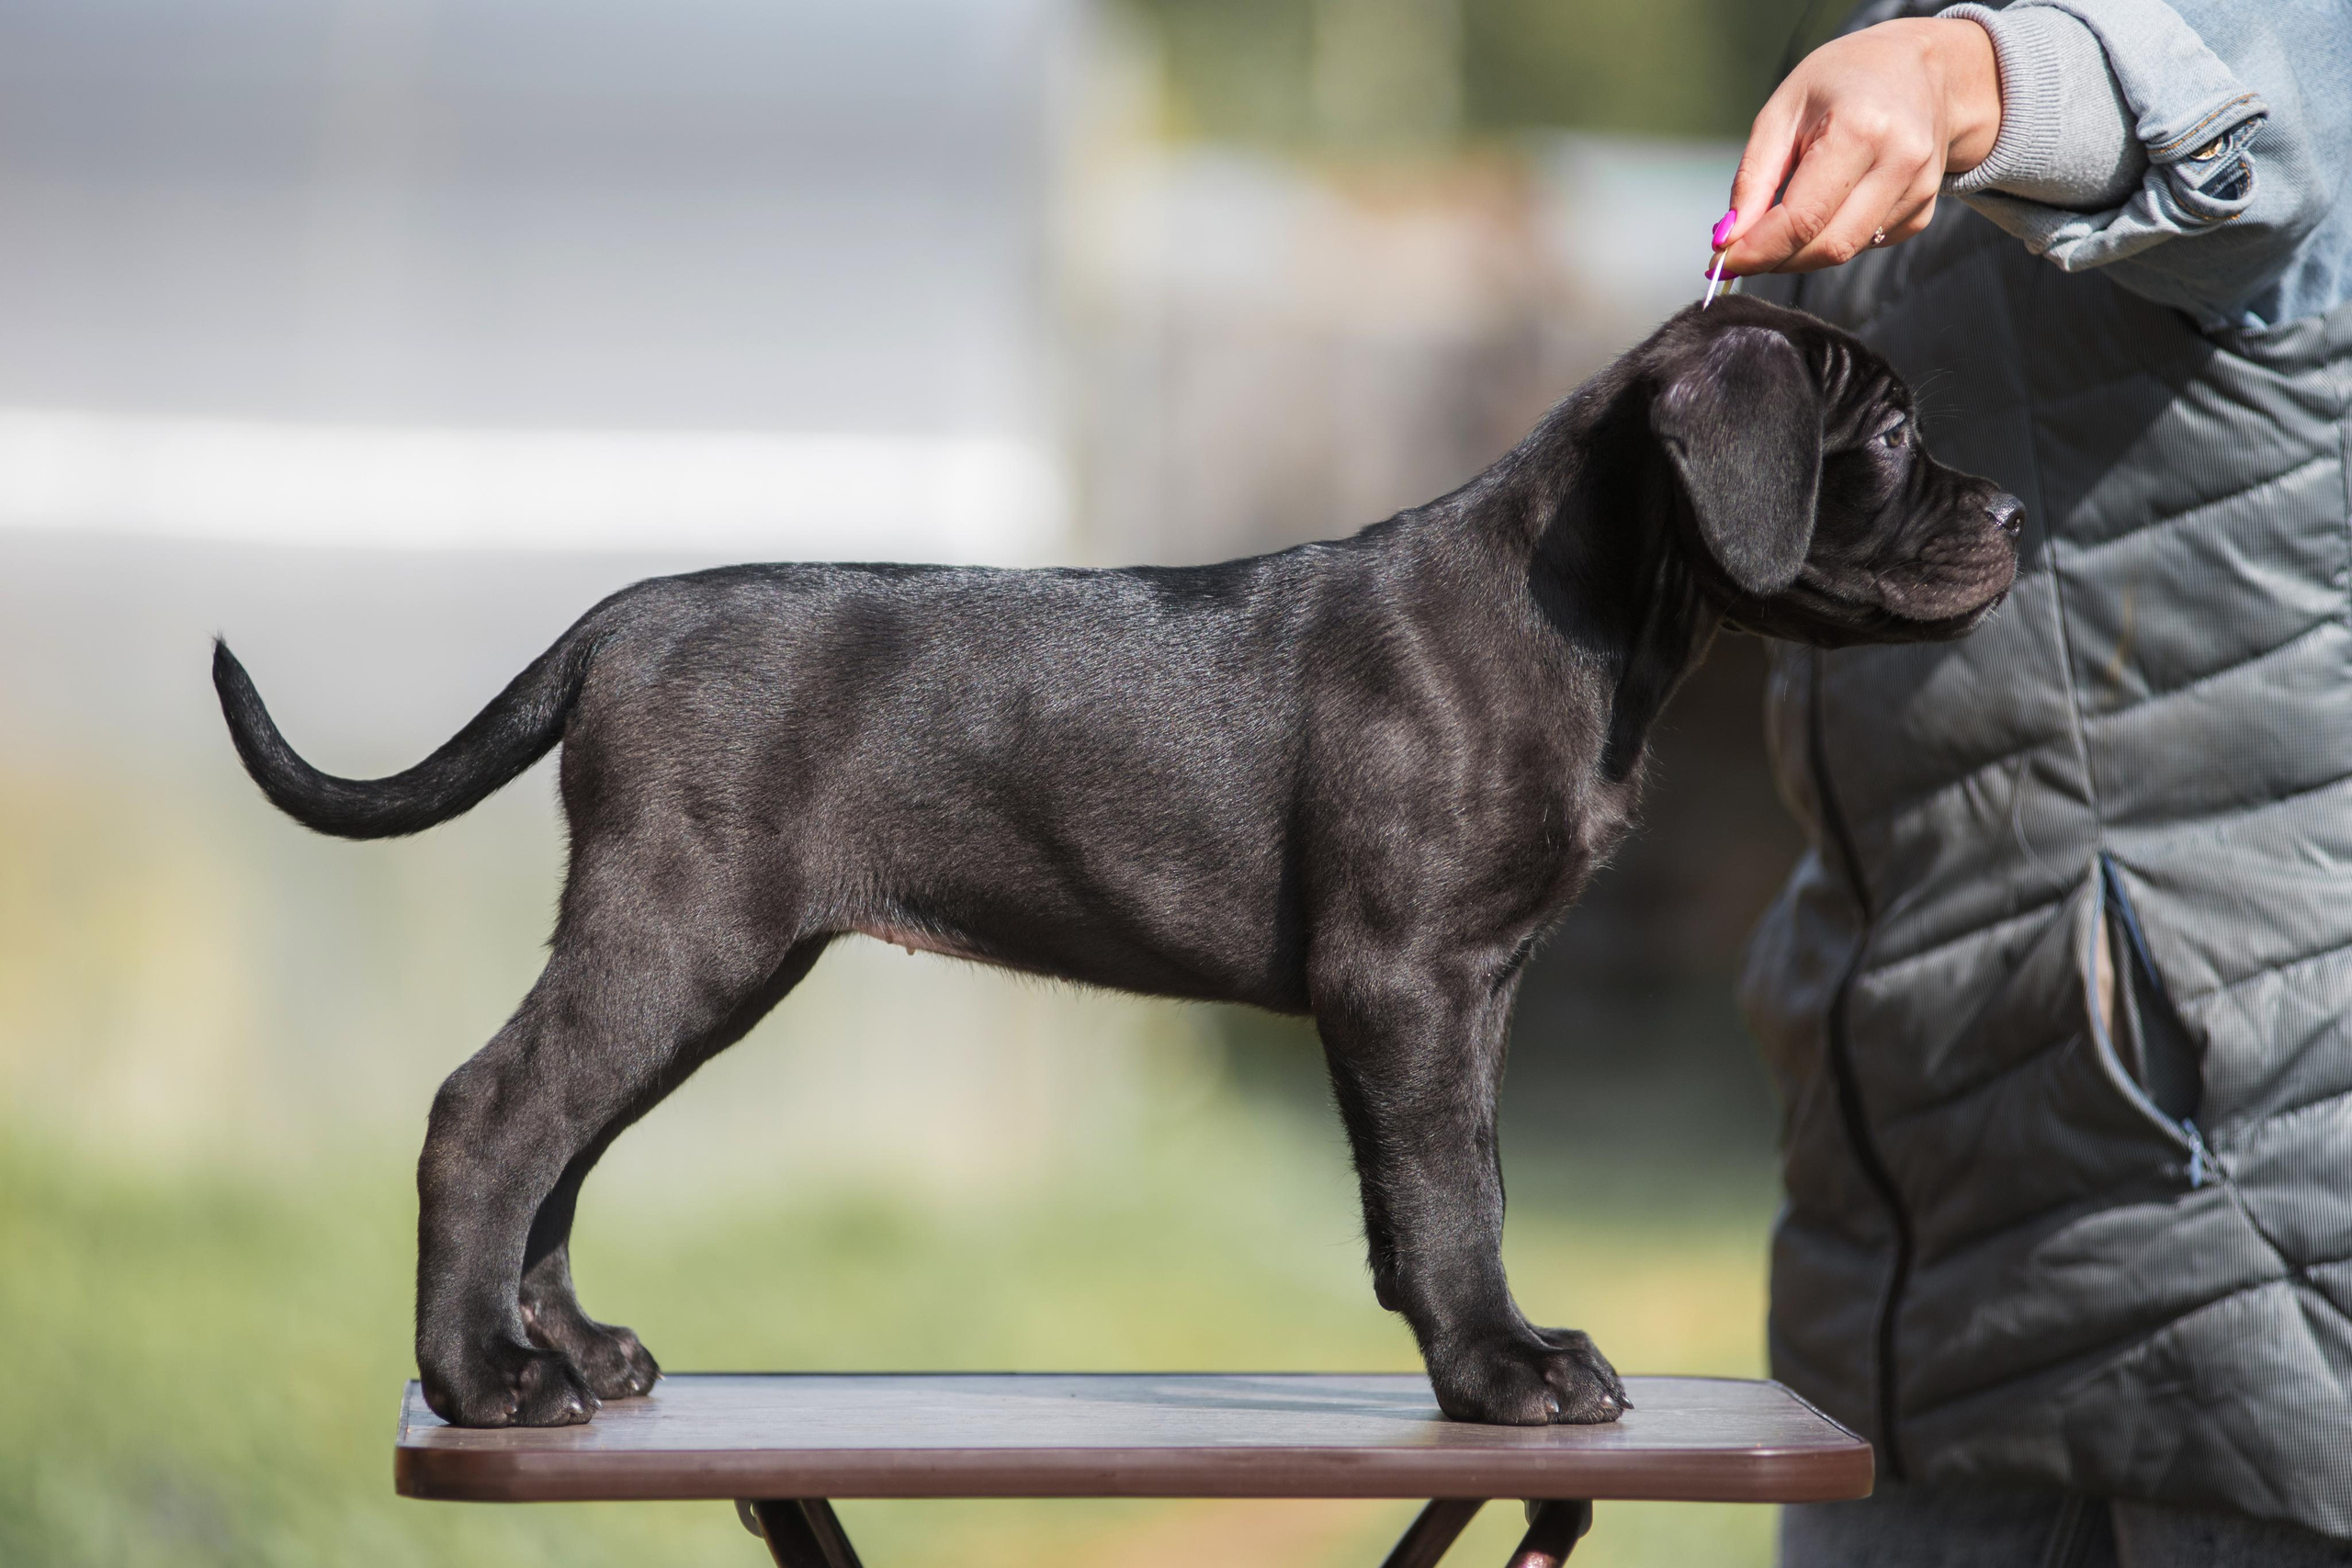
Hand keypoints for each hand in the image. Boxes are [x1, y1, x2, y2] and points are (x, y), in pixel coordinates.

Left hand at [1714, 18, 2001, 276]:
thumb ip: (1752, 179)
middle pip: (1827, 247)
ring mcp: (1921, 188)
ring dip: (1802, 251)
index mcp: (1862, 129)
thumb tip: (1729, 238)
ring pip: (1846, 251)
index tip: (1722, 261)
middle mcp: (1900, 162)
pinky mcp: (1925, 208)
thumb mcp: (1782, 111)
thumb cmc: (1843, 80)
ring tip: (1783, 217)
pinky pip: (1866, 244)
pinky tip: (1830, 203)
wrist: (1922, 68)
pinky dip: (1834, 237)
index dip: (1757, 250)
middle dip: (1776, 259)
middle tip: (1742, 250)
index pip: (1802, 219)